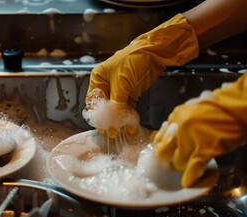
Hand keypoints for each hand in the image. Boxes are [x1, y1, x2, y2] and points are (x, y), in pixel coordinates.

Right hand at [85, 14, 198, 136]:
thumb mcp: (122, 80)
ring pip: (115, 109)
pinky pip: (126, 108)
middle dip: (107, 120)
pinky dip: (128, 117)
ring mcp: (119, 90)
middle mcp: (106, 85)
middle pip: (104, 106)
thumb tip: (113, 118)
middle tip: (111, 133)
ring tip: (121, 133)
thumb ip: (116, 100)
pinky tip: (130, 127)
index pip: (92, 100)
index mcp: (98, 79)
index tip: (100, 126)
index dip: (96, 113)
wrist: (154, 53)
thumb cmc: (132, 61)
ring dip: (118, 121)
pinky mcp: (130, 94)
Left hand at [154, 61, 246, 186]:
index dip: (163, 148)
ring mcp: (190, 139)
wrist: (240, 106)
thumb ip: (182, 120)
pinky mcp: (203, 150)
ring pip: (178, 162)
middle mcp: (178, 127)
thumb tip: (172, 133)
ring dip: (183, 167)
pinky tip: (188, 182)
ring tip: (190, 167)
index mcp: (176, 115)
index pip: (159, 138)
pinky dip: (190, 177)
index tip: (167, 152)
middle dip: (170, 160)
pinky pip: (192, 168)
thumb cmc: (221, 106)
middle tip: (177, 162)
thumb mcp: (194, 108)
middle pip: (165, 152)